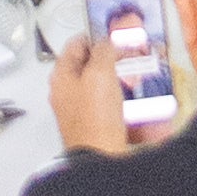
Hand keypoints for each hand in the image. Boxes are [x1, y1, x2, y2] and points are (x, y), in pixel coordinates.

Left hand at [50, 23, 145, 153]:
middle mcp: (66, 92)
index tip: (115, 38)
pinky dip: (119, 98)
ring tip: (134, 77)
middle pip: (89, 65)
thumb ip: (103, 51)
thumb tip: (105, 42)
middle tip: (128, 57)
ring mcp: (78, 109)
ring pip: (99, 84)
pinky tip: (132, 100)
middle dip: (110, 59)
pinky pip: (107, 103)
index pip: (76, 44)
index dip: (96, 37)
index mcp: (61, 76)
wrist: (99, 158)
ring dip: (117, 78)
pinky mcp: (92, 124)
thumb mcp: (100, 73)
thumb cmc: (96, 116)